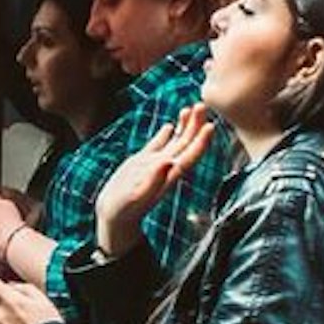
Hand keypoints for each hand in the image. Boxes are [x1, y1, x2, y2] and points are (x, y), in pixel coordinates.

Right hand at [96, 107, 216, 259]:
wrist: (113, 217)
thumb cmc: (123, 210)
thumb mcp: (136, 196)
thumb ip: (152, 181)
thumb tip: (168, 162)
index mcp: (168, 176)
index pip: (190, 156)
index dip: (202, 141)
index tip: (210, 125)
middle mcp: (166, 168)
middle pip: (187, 144)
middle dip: (195, 125)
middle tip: (202, 106)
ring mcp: (155, 165)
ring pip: (175, 142)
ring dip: (184, 126)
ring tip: (190, 108)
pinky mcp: (142, 163)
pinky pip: (157, 146)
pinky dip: (166, 134)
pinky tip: (170, 125)